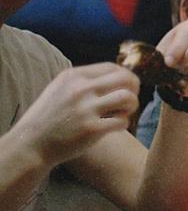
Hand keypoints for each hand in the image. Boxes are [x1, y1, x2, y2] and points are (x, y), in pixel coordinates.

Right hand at [15, 63, 138, 167]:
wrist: (31, 143)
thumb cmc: (50, 118)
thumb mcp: (60, 89)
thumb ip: (84, 81)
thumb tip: (116, 76)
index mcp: (74, 76)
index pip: (112, 67)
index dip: (126, 77)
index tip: (126, 88)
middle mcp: (80, 89)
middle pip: (125, 79)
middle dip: (134, 90)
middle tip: (128, 102)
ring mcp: (86, 109)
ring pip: (128, 98)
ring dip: (131, 107)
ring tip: (121, 114)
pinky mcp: (92, 129)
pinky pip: (123, 121)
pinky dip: (124, 124)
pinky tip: (114, 127)